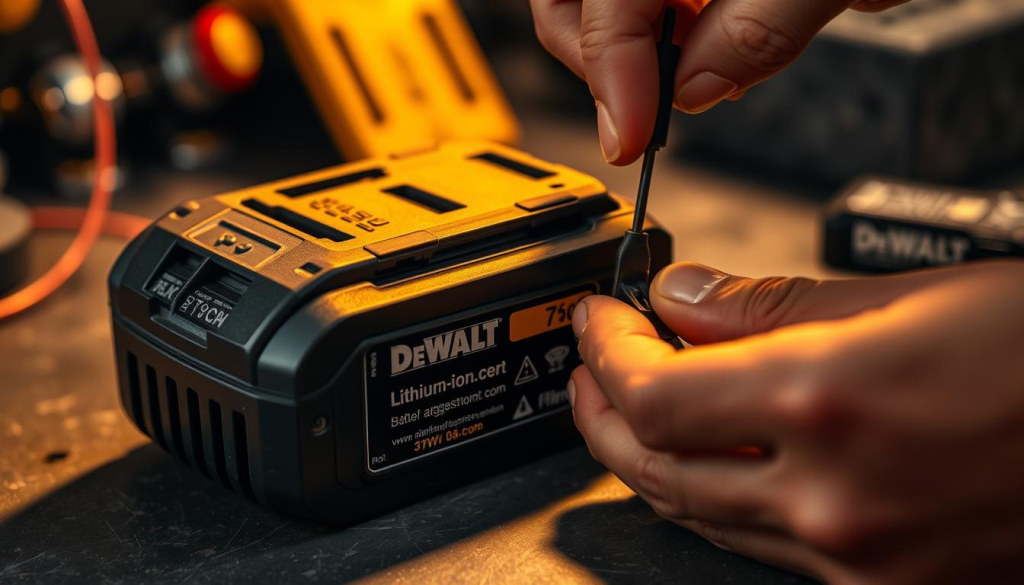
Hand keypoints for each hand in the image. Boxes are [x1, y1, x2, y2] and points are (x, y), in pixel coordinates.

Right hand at [530, 0, 911, 164]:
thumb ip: (756, 30)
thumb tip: (693, 90)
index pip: (601, 11)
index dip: (611, 85)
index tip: (631, 141)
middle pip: (570, 2)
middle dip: (599, 62)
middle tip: (645, 110)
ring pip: (595, 1)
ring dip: (626, 48)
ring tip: (688, 73)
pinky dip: (660, 26)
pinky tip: (704, 41)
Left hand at [569, 261, 1023, 582]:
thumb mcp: (904, 299)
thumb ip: (772, 308)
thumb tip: (685, 301)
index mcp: (828, 402)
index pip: (653, 394)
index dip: (604, 355)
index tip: (597, 322)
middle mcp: (832, 495)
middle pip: (653, 465)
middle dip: (602, 412)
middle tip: (590, 368)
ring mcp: (856, 557)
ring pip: (699, 515)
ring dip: (650, 457)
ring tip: (634, 409)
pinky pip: (760, 546)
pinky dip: (715, 499)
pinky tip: (710, 463)